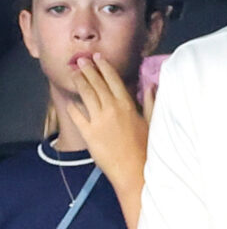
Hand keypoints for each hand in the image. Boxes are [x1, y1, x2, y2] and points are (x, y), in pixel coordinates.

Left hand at [66, 52, 148, 190]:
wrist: (134, 171)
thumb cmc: (146, 149)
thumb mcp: (153, 123)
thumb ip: (151, 103)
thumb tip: (152, 86)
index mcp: (128, 105)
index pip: (113, 80)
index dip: (104, 67)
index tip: (98, 58)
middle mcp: (111, 109)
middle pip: (97, 83)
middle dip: (87, 69)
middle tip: (80, 60)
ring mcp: (98, 120)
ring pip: (86, 94)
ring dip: (79, 81)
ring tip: (73, 73)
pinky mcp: (89, 133)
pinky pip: (77, 115)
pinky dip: (73, 106)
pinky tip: (71, 101)